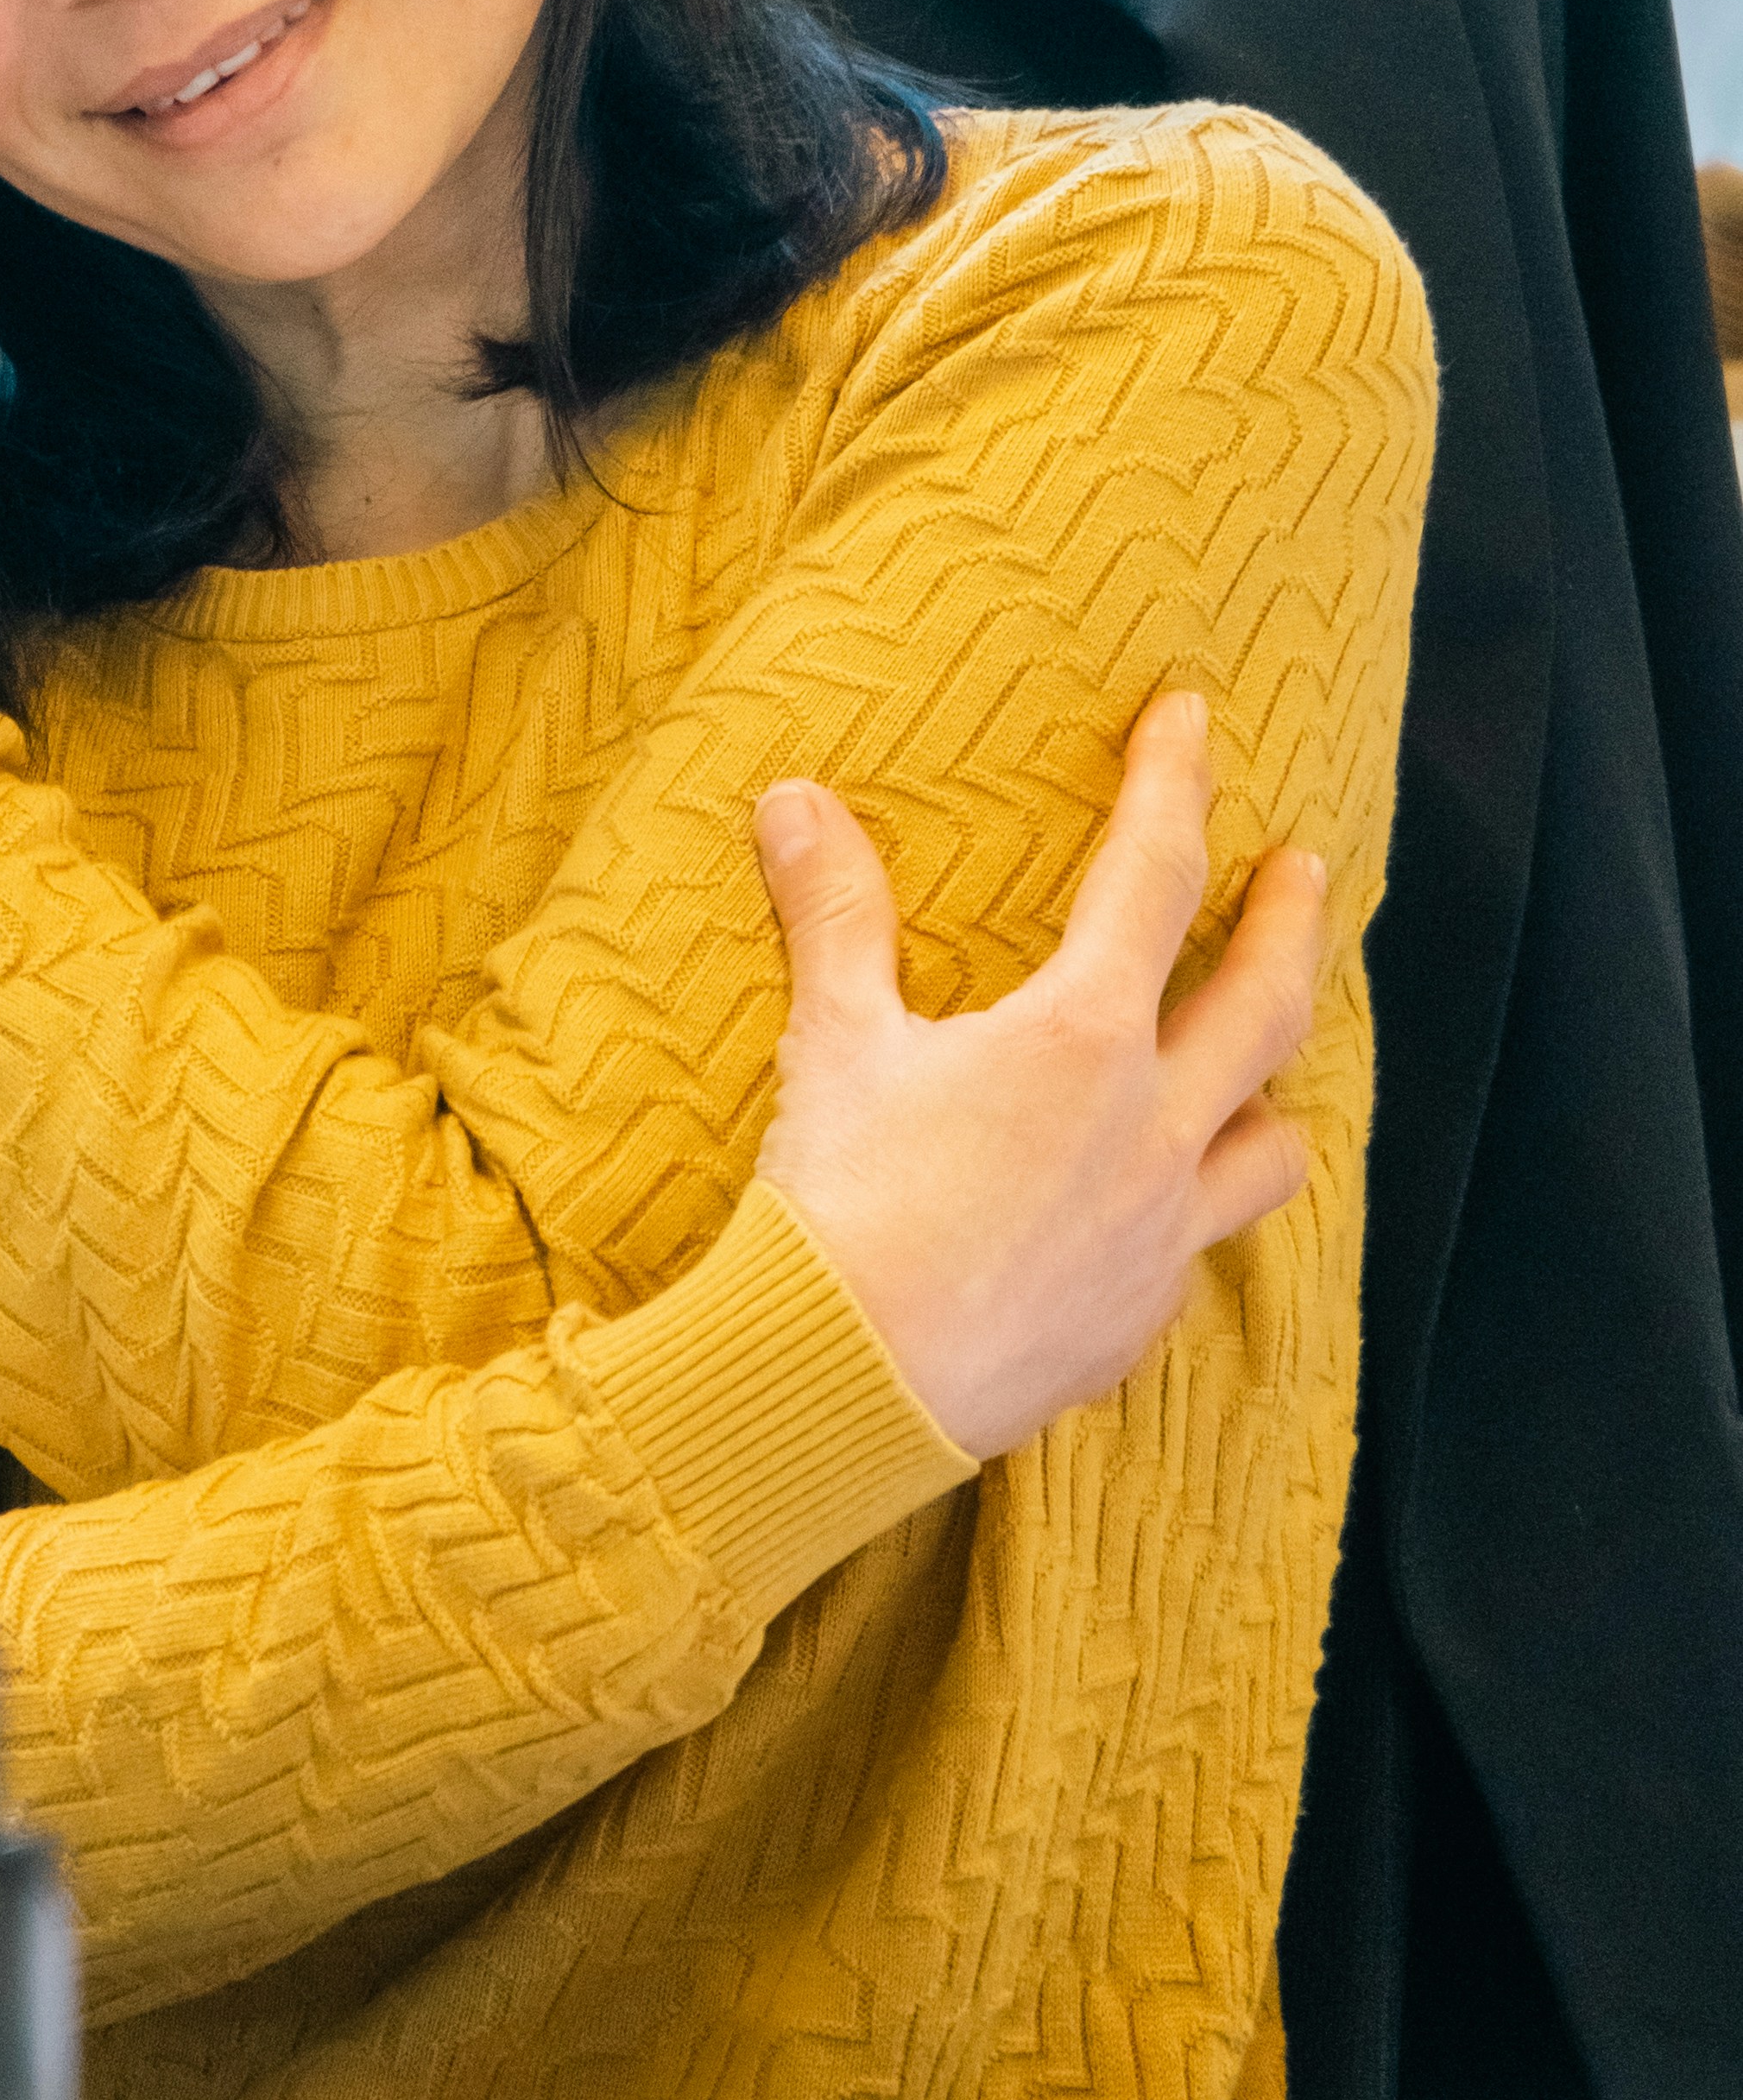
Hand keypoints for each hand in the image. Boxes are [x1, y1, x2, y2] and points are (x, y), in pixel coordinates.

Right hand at [750, 691, 1324, 1461]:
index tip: (1193, 719)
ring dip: (1271, 1093)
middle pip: (1263, 1003)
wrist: (845, 1380)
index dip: (1174, 783)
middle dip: (1290, 924)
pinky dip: (1192, 1213)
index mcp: (1081, 1040)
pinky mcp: (1138, 1317)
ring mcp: (1158, 1232)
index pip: (1153, 875)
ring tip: (1265, 1071)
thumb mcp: (833, 1042)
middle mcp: (1150, 1129)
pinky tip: (1157, 1213)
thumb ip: (834, 914)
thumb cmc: (840, 1204)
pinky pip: (1198, 1249)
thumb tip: (795, 799)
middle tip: (1304, 871)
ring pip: (1269, 1146)